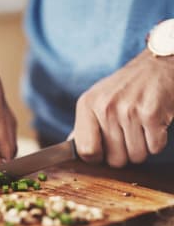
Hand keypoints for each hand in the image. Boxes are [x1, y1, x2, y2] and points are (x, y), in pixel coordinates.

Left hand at [74, 49, 173, 166]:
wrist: (156, 65)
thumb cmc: (123, 87)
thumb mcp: (95, 100)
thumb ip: (83, 126)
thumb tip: (69, 147)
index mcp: (87, 105)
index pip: (85, 151)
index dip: (97, 157)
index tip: (104, 151)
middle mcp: (105, 107)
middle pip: (114, 160)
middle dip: (123, 154)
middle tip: (127, 134)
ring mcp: (128, 110)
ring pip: (136, 157)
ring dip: (141, 147)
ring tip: (140, 126)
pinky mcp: (152, 114)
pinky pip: (154, 148)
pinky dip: (156, 141)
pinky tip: (152, 124)